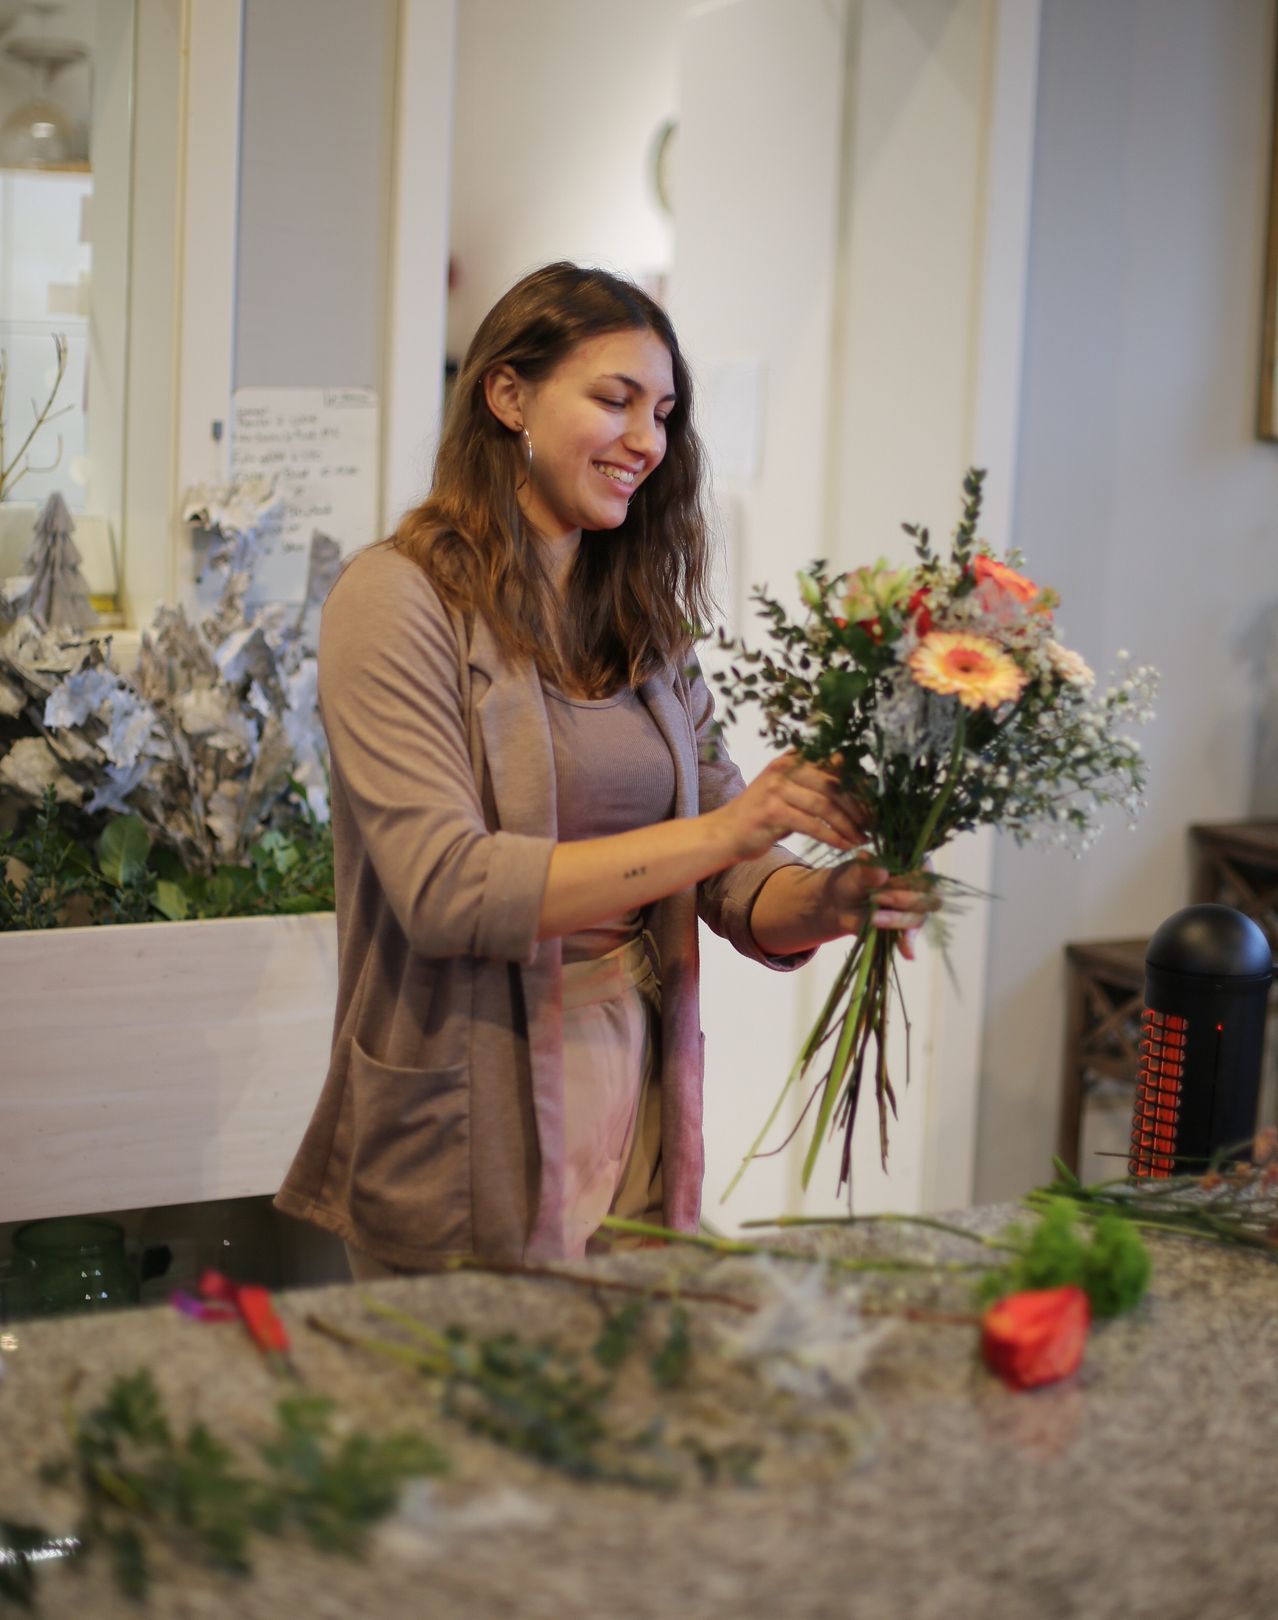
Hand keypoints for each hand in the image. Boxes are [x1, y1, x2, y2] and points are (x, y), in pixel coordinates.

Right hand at [714, 752, 869, 862]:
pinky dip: (833, 837)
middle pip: (835, 784)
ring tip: (862, 839)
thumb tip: (853, 781)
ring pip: (826, 805)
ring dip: (849, 825)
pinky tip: (845, 846)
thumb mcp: (789, 792)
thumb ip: (815, 784)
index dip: (859, 785)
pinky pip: (813, 825)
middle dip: (858, 807)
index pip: (835, 766)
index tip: (875, 804)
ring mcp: (777, 788)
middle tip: (872, 825)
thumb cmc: (762, 815)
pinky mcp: (772, 811)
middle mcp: (785, 768)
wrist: (724, 833)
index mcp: (793, 759)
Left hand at [822, 859, 938, 959]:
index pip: (925, 873)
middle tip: (876, 897)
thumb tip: (882, 873)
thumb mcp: (853, 873)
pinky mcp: (904, 929)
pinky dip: (908, 944)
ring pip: (919, 918)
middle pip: (929, 898)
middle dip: (904, 900)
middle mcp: (919, 889)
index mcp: (912, 867)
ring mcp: (913, 911)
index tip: (888, 880)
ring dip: (898, 920)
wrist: (837, 905)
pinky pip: (911, 937)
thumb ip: (867, 871)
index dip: (910, 879)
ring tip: (873, 918)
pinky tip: (907, 952)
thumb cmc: (850, 881)